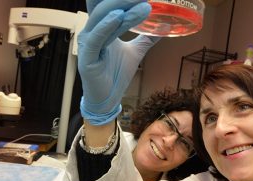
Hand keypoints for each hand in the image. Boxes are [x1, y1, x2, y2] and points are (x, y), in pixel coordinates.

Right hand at [78, 0, 159, 124]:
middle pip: (104, 5)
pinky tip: (118, 16)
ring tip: (143, 4)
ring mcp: (88, 42)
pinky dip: (107, 25)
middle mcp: (91, 30)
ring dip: (123, 8)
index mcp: (101, 26)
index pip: (107, 2)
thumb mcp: (136, 51)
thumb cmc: (115, 73)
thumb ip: (147, 37)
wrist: (107, 99)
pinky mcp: (87, 57)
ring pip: (103, 18)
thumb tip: (165, 25)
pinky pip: (96, 38)